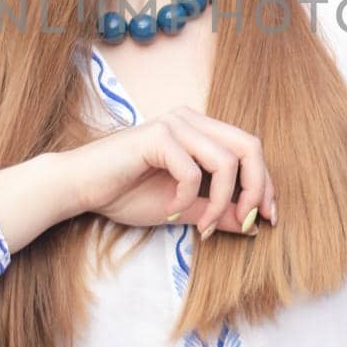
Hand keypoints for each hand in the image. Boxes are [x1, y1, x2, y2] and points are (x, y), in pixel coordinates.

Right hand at [70, 106, 276, 237]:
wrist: (81, 189)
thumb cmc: (126, 194)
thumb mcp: (183, 208)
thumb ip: (216, 212)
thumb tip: (252, 225)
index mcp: (200, 130)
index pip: (250, 149)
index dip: (265, 184)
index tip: (265, 218)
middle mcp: (191, 119)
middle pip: (249, 147)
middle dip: (256, 188)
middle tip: (247, 221)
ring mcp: (175, 124)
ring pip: (226, 161)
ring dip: (221, 201)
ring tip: (202, 226)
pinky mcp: (158, 136)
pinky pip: (192, 171)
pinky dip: (187, 199)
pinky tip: (169, 211)